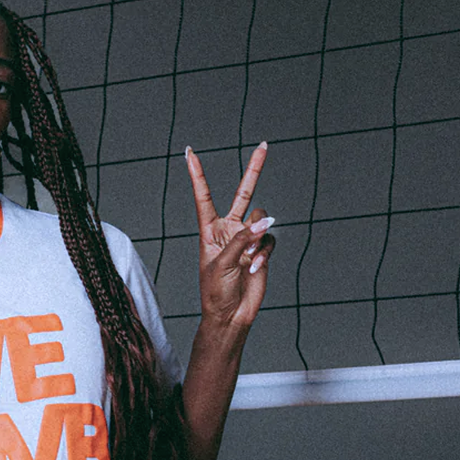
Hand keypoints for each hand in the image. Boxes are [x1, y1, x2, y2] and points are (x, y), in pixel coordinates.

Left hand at [185, 142, 274, 331]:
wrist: (230, 314)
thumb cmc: (215, 292)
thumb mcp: (221, 263)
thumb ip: (241, 239)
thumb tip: (265, 221)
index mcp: (209, 230)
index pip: (204, 196)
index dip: (197, 175)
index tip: (189, 153)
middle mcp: (229, 229)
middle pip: (244, 193)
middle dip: (255, 170)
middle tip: (264, 145)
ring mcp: (247, 238)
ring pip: (262, 220)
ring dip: (257, 238)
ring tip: (248, 259)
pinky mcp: (261, 249)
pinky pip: (270, 239)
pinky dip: (264, 252)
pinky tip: (255, 268)